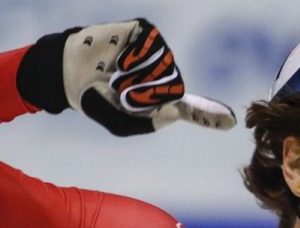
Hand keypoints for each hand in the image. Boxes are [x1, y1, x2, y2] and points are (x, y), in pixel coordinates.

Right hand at [17, 19, 235, 136]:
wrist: (69, 73)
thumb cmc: (96, 99)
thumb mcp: (120, 123)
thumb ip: (147, 123)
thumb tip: (174, 113)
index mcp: (161, 97)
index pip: (190, 107)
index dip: (209, 115)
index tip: (230, 122)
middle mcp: (163, 73)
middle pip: (175, 86)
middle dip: (148, 94)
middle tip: (123, 95)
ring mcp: (156, 51)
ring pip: (164, 66)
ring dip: (138, 76)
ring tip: (117, 78)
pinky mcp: (145, 32)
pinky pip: (153, 45)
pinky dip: (136, 57)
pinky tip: (121, 61)